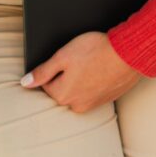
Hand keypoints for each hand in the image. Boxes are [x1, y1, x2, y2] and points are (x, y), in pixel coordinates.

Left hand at [22, 31, 141, 114]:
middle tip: (78, 58)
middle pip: (62, 89)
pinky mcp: (107, 99)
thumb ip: (43, 72)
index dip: (52, 67)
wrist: (129, 54)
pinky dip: (94, 80)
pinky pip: (93, 91)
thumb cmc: (96, 51)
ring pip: (78, 90)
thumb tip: (26, 83)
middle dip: (66, 75)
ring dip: (81, 78)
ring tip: (91, 62)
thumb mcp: (63, 56)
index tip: (63, 57)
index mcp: (63, 95)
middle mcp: (77, 105)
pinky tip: (100, 67)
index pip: (46, 83)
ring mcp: (93, 104)